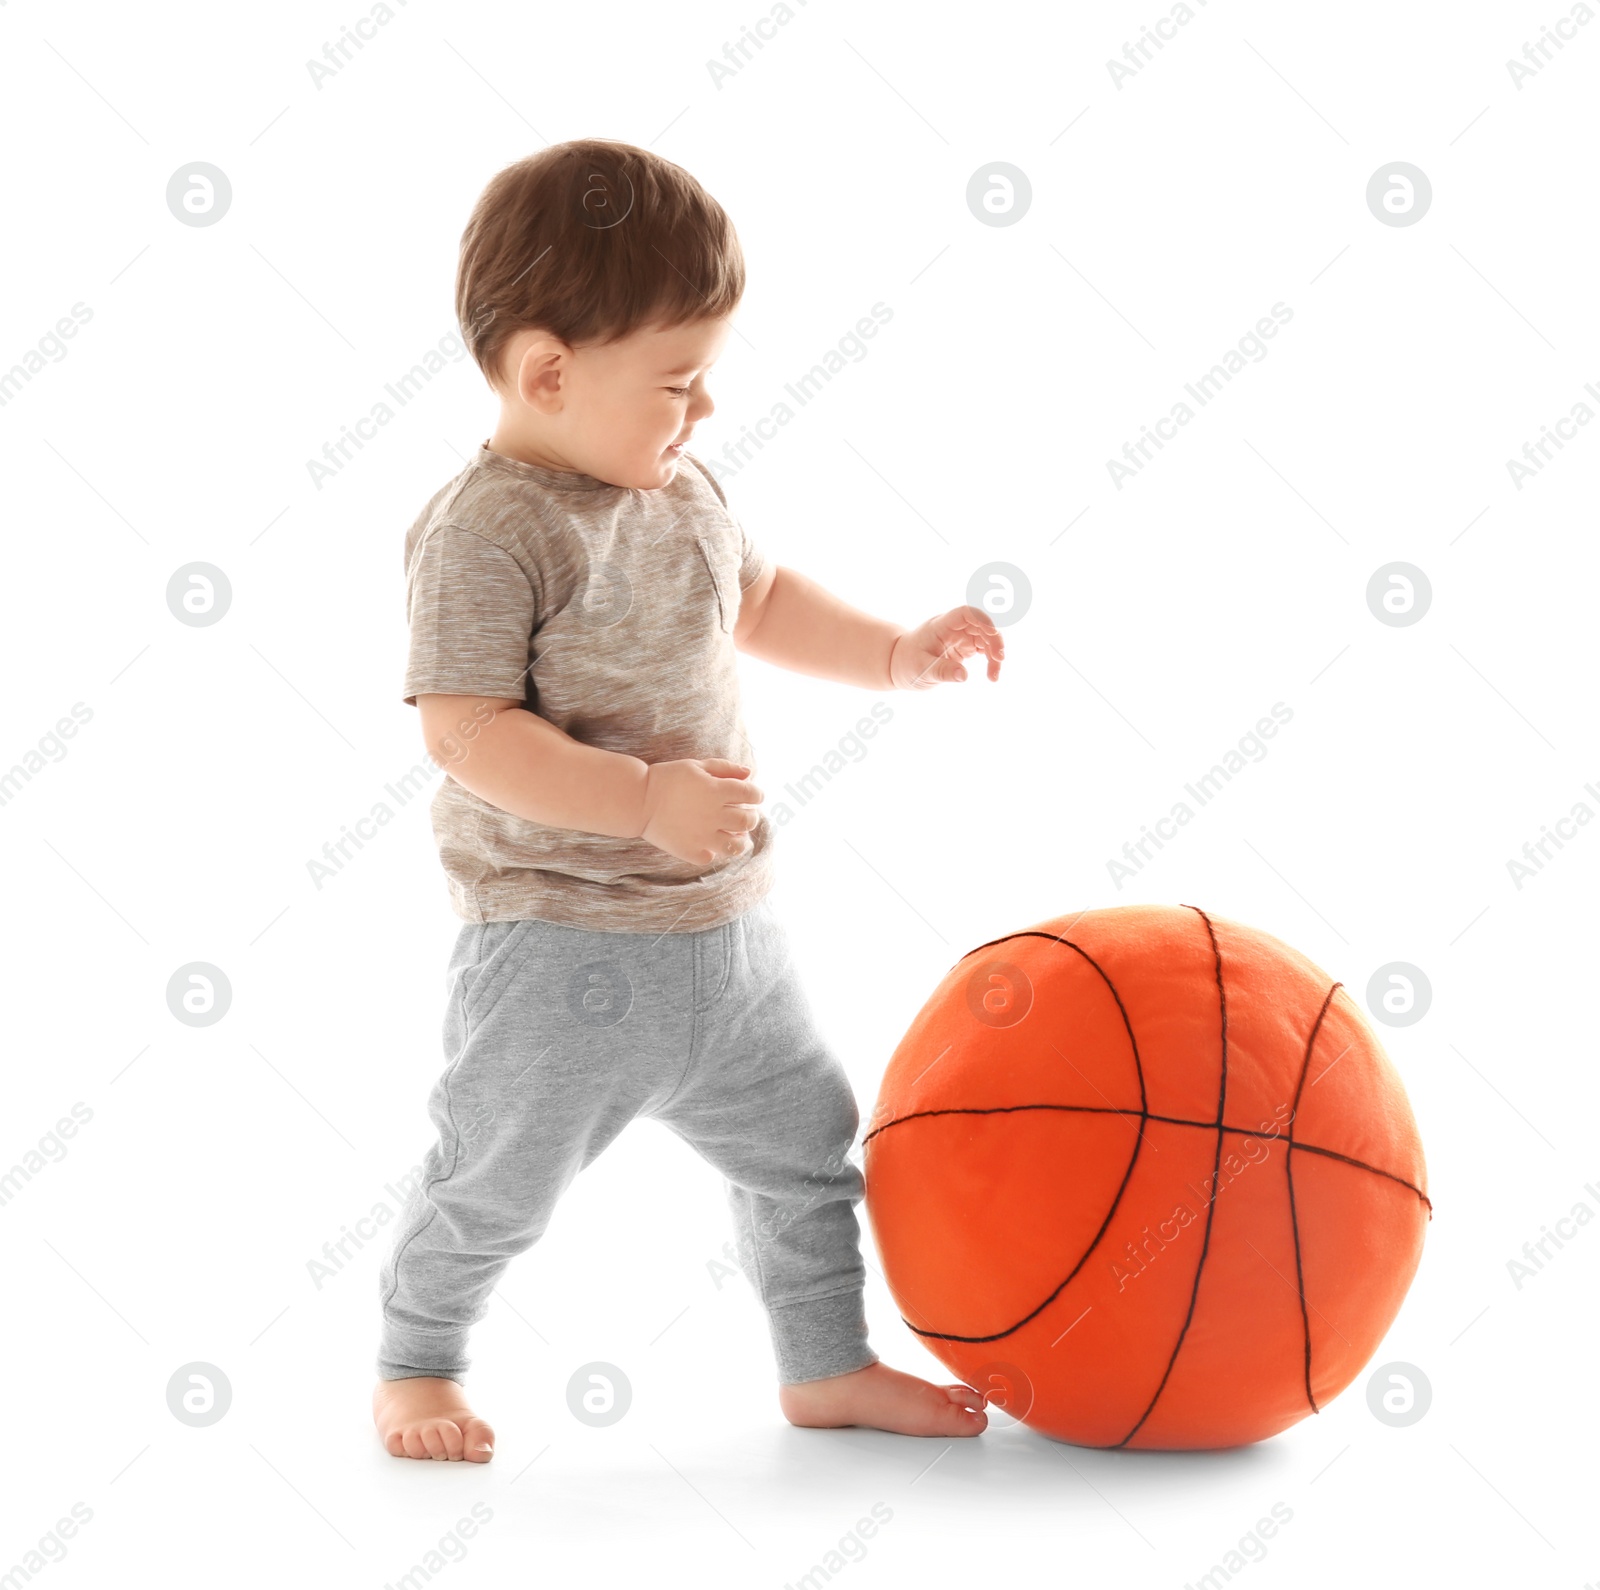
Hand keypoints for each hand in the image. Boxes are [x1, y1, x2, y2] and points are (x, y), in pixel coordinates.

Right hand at [639, 758, 763, 865]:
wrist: (637, 799)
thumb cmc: (668, 778)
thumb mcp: (696, 766)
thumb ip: (725, 768)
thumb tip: (750, 774)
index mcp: (717, 791)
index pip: (752, 794)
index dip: (757, 794)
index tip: (753, 796)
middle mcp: (714, 815)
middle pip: (748, 821)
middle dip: (751, 817)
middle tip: (745, 814)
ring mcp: (703, 836)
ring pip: (735, 846)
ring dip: (740, 840)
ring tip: (735, 835)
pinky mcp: (690, 851)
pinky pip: (710, 857)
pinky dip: (713, 852)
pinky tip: (709, 844)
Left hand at [889, 605, 1004, 689]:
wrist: (899, 665)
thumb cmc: (907, 664)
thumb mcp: (921, 670)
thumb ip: (941, 671)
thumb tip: (963, 676)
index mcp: (941, 625)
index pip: (965, 613)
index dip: (982, 619)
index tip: (993, 633)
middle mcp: (953, 627)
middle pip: (981, 624)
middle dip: (994, 639)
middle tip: (999, 660)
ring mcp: (960, 636)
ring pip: (986, 637)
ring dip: (995, 653)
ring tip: (993, 676)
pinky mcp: (965, 646)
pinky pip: (984, 648)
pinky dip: (991, 660)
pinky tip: (991, 675)